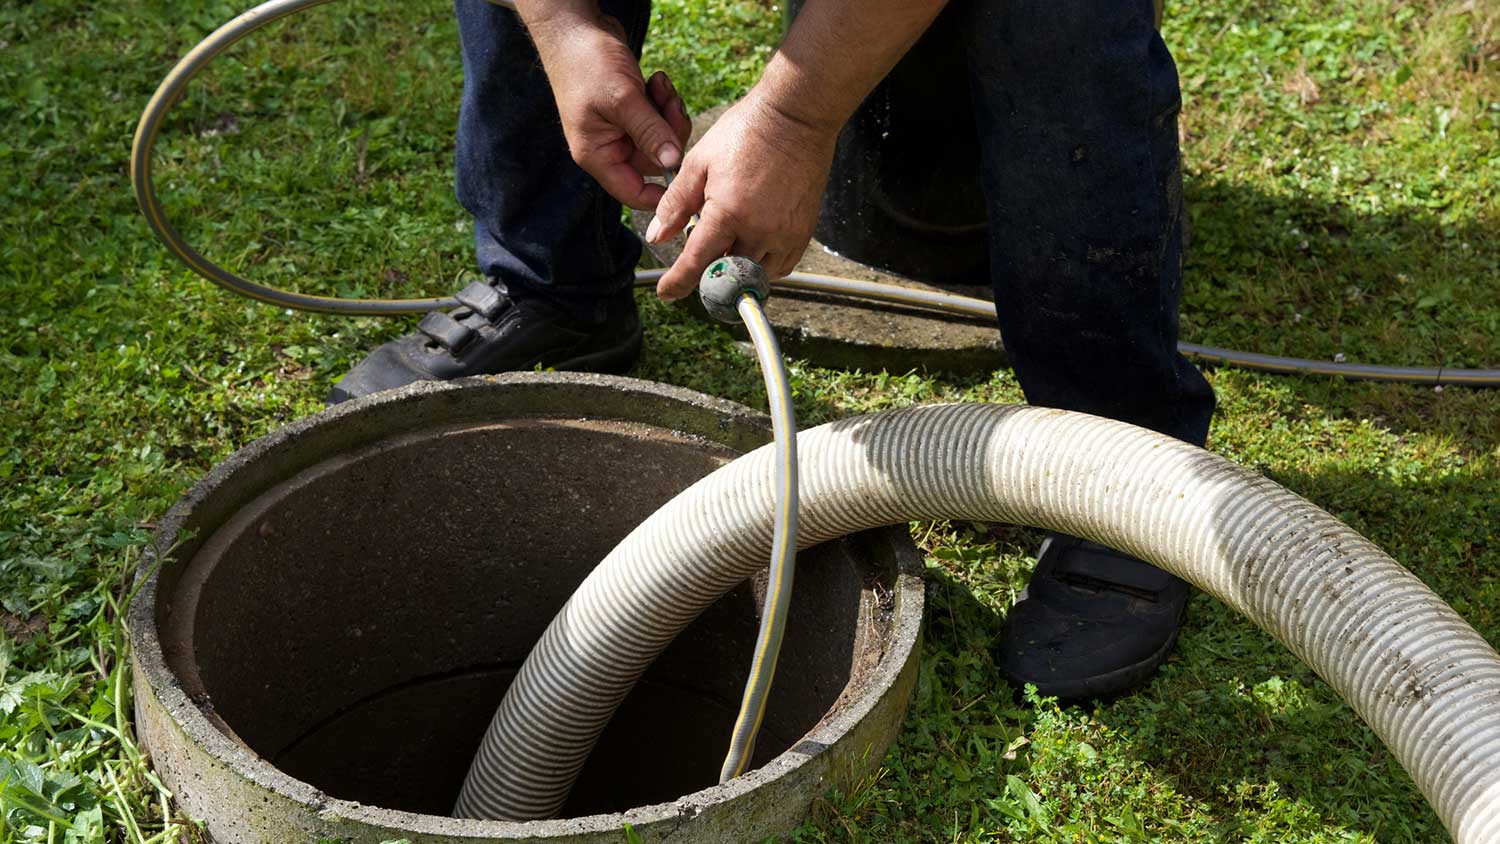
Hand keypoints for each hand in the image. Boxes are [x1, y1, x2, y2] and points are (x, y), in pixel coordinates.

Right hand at [529, 11, 691, 209]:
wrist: (574, 26)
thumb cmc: (587, 62)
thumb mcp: (622, 99)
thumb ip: (650, 132)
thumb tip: (673, 163)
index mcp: (598, 155)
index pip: (633, 193)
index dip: (661, 194)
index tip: (686, 176)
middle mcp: (609, 147)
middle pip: (655, 162)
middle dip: (670, 133)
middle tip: (671, 104)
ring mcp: (621, 129)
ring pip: (661, 138)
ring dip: (669, 113)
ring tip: (661, 85)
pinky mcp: (632, 111)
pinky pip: (659, 118)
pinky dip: (664, 101)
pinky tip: (657, 80)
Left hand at [646, 92, 837, 299]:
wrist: (795, 117)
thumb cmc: (745, 133)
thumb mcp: (698, 163)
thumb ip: (675, 203)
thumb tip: (657, 236)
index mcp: (728, 212)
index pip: (697, 263)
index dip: (678, 283)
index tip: (666, 293)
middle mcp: (759, 230)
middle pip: (727, 275)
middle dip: (708, 276)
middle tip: (698, 264)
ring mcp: (785, 234)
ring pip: (756, 276)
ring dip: (737, 271)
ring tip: (727, 248)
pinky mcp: (803, 232)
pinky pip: (781, 266)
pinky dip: (763, 266)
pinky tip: (751, 247)